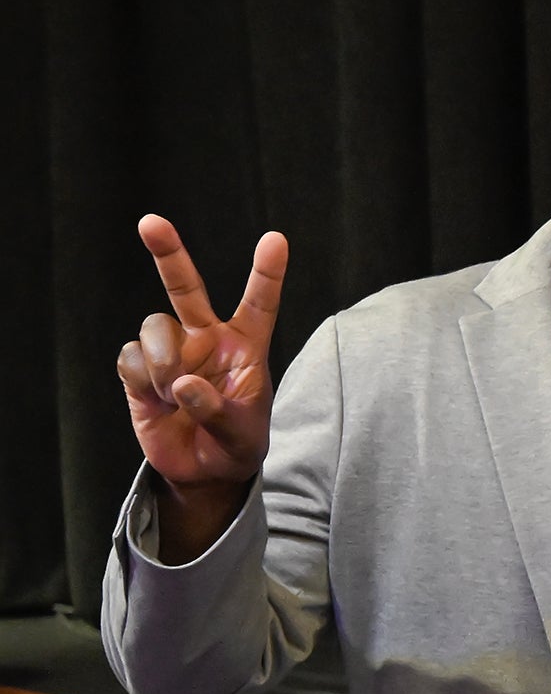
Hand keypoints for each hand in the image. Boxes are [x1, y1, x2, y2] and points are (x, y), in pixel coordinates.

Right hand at [117, 215, 284, 491]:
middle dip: (168, 253)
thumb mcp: (242, 434)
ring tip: (173, 393)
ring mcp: (171, 351)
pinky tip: (155, 399)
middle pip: (185, 287)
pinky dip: (141, 378)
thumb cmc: (235, 445)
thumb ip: (216, 410)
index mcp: (245, 347)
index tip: (276, 239)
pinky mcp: (139, 370)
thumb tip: (183, 384)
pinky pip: (130, 357)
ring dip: (162, 359)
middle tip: (151, 222)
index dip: (267, 273)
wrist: (203, 471)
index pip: (259, 304)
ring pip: (153, 327)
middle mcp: (206, 339)